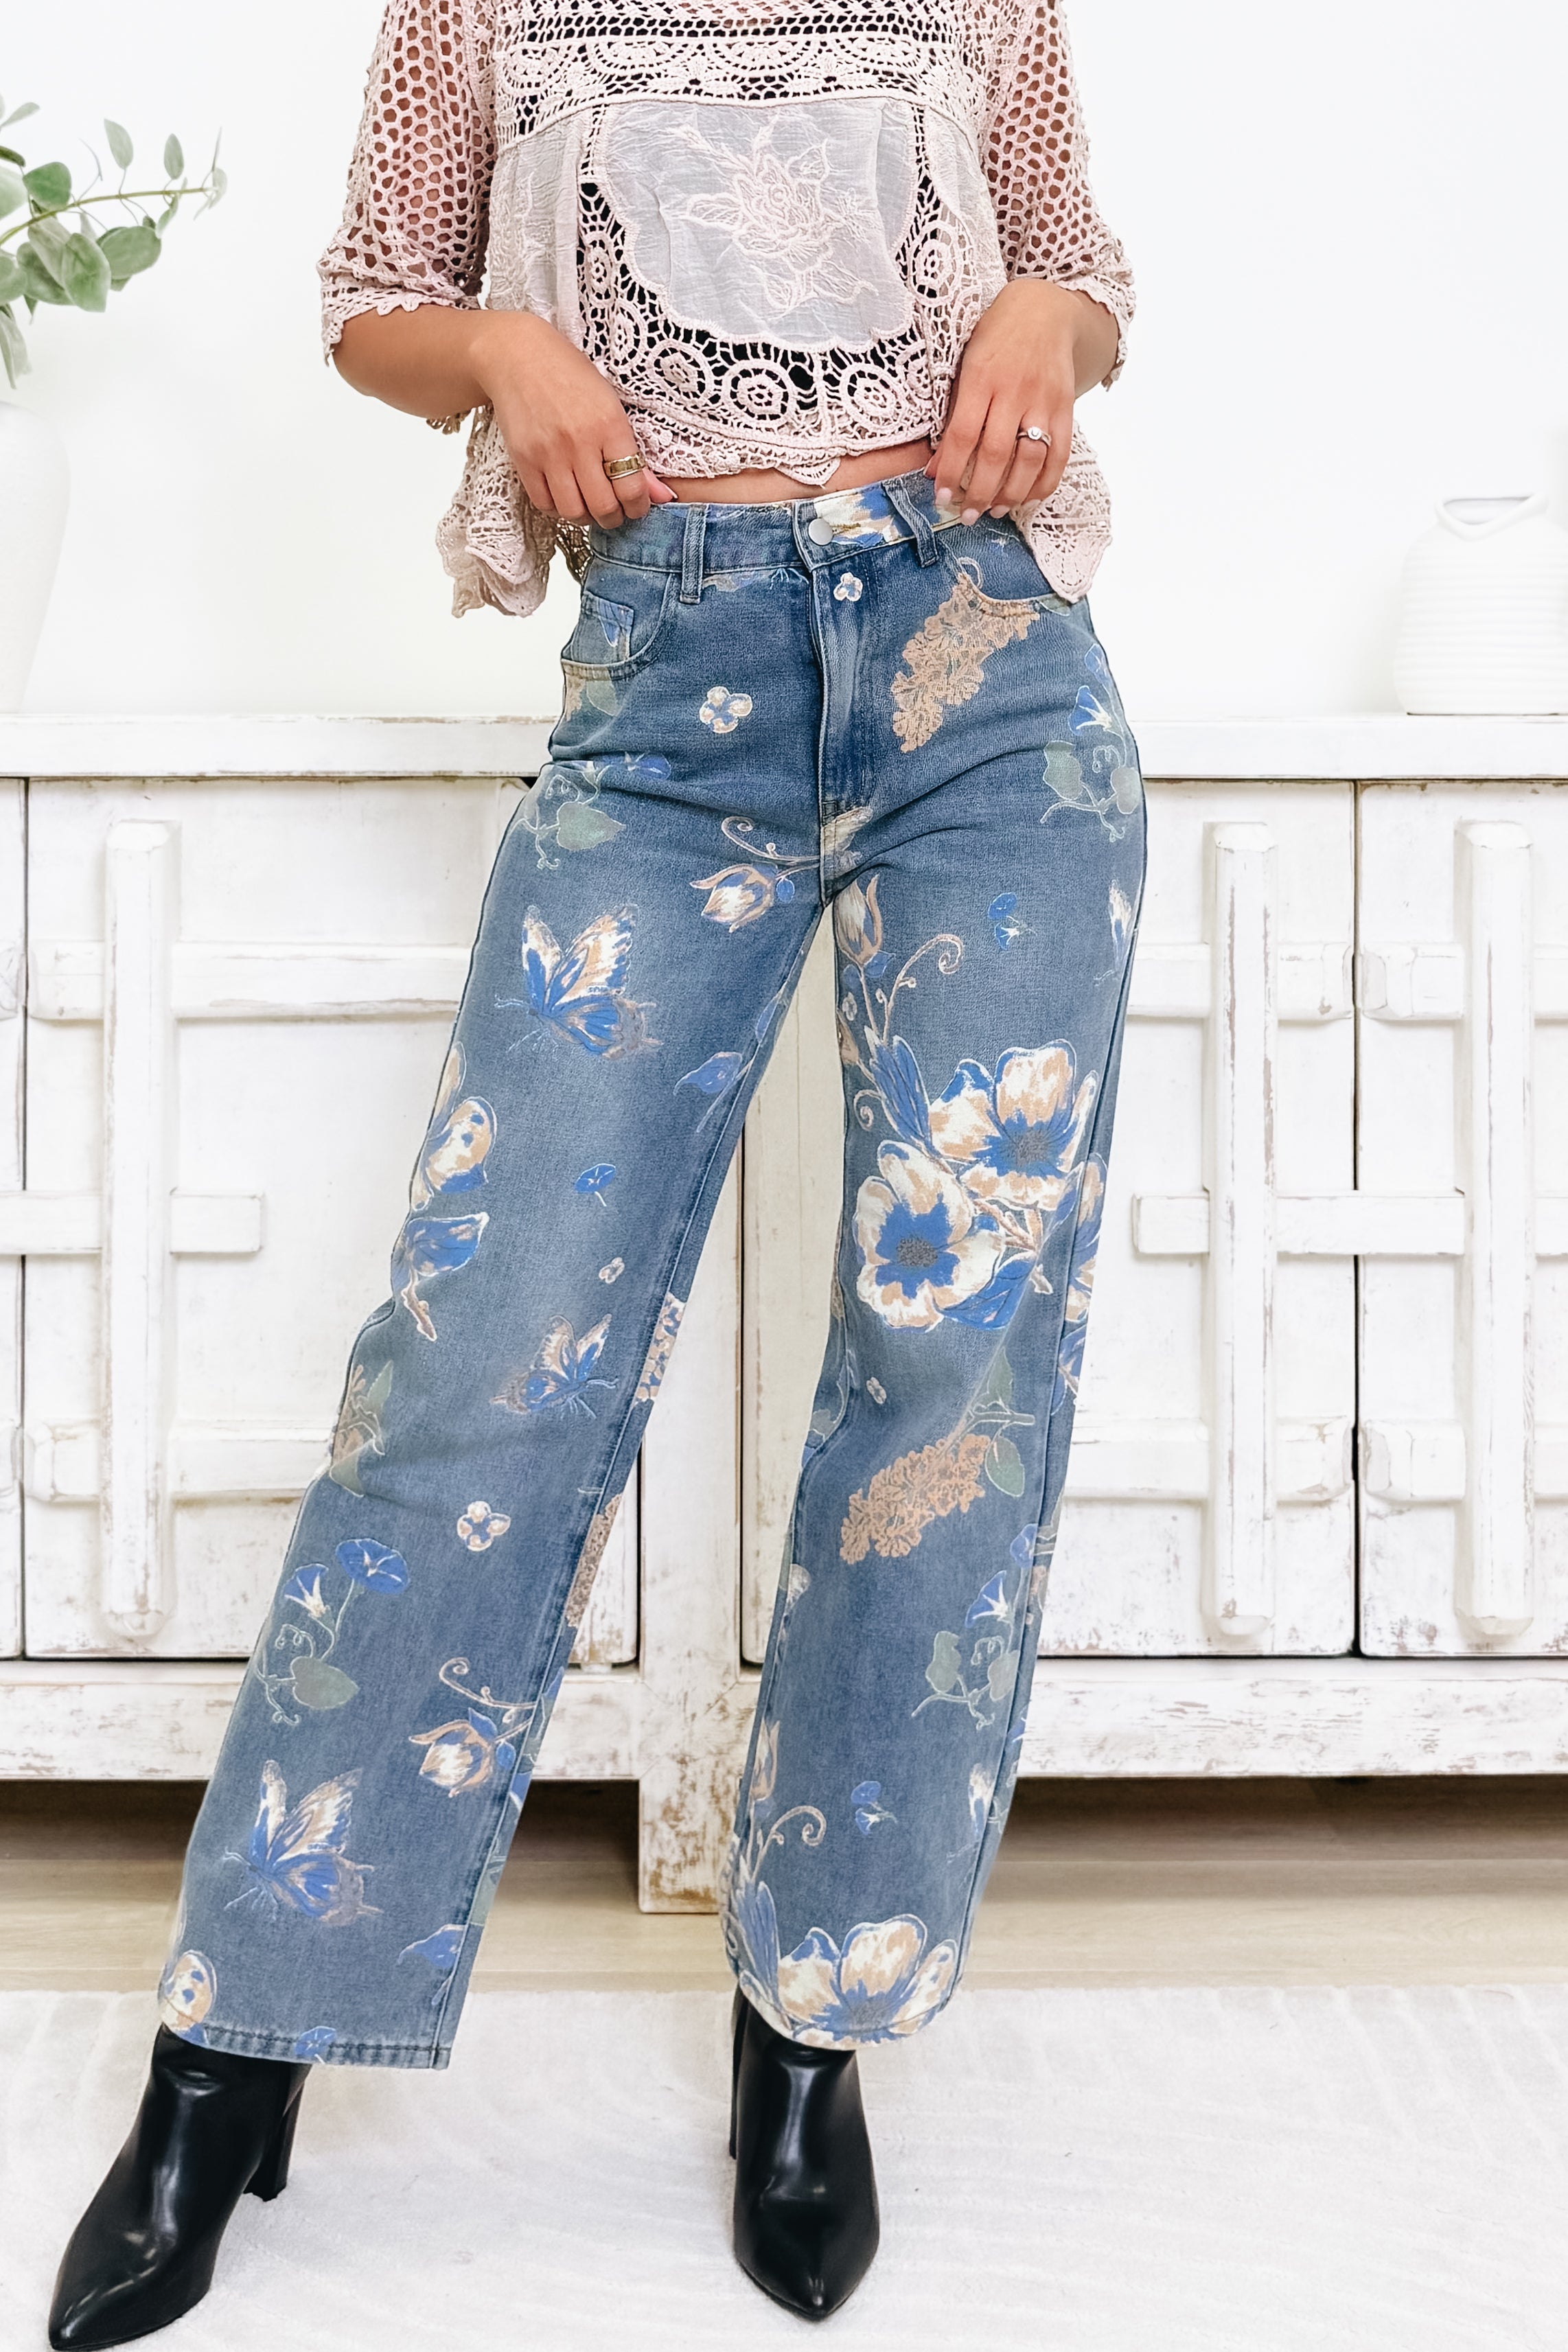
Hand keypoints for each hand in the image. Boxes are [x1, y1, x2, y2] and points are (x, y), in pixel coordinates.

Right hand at [470, 311, 676, 527]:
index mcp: (609, 425)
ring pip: (574, 512)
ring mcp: (549, 453)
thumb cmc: (570, 376)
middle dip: (614, 518)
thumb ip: (635, 455)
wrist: (518, 356)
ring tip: (590, 505)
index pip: (631, 487)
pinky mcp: (524, 460)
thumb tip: (663, 496)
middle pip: (603, 507)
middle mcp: (580, 442)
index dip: (638, 506)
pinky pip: (545, 504)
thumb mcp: (611, 406)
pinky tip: (566, 495)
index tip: (637, 506)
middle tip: (615, 511)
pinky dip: (558, 509)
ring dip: (586, 517)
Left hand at [925, 281, 1110, 522]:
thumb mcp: (966, 365)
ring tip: (996, 510)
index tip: (941, 497)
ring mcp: (1044, 400)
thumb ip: (953, 415)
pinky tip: (1028, 498)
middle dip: (979, 493)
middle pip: (995, 455)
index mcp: (982, 376)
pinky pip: (1059, 455)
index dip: (950, 471)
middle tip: (968, 515)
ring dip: (1011, 494)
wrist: (1046, 309)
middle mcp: (1014, 390)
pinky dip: (1044, 483)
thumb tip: (934, 468)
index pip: (962, 435)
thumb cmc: (996, 337)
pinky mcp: (1067, 407)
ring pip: (1029, 461)